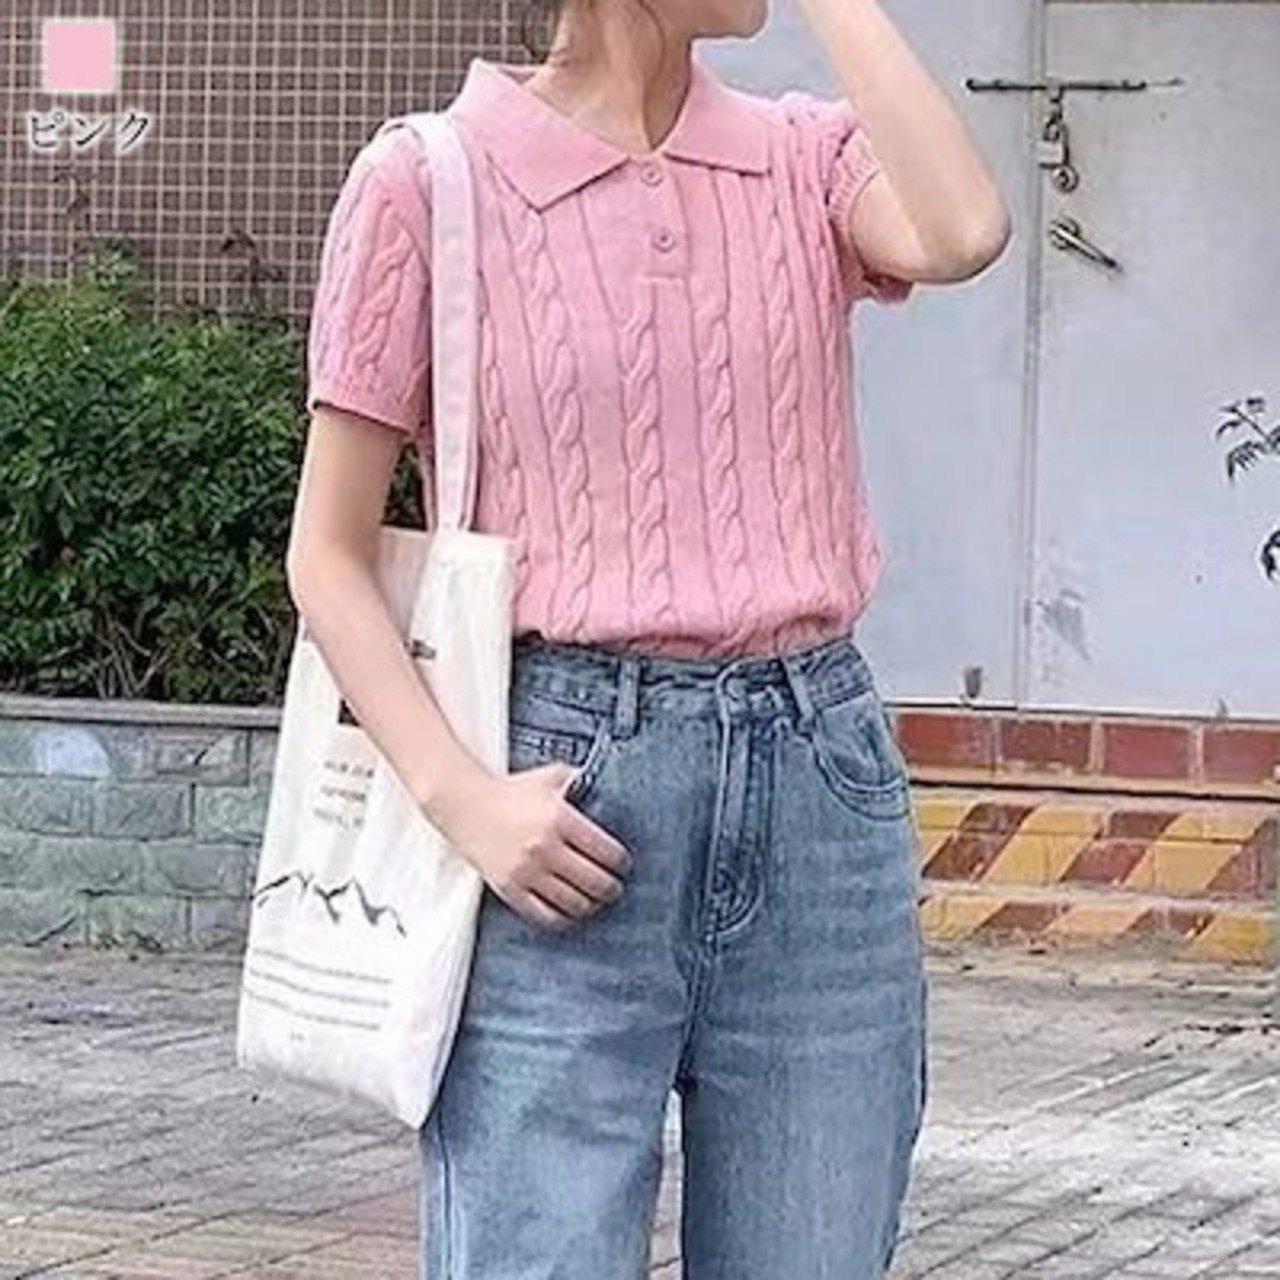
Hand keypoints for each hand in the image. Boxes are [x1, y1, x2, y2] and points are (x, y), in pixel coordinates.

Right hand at [429, 760, 632, 930]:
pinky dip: (564, 919)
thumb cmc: (512, 790)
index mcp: (560, 818)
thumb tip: (613, 790)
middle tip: (614, 887)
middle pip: (596, 883)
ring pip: (574, 904)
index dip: (621, 863)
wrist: (465, 804)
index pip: (607, 852)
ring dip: (591, 905)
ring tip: (595, 901)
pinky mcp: (510, 889)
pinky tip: (570, 912)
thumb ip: (582, 781)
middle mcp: (545, 848)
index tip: (623, 865)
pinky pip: (545, 916)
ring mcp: (526, 872)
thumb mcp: (550, 776)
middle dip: (611, 888)